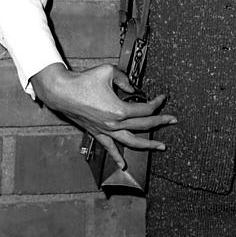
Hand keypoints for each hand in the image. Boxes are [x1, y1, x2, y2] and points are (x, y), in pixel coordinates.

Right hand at [30, 62, 176, 168]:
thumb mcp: (109, 71)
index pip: (145, 109)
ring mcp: (106, 130)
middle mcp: (114, 123)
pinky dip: (117, 157)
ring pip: (131, 141)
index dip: (157, 103)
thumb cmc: (85, 80)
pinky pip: (109, 148)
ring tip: (161, 147)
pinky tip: (123, 165)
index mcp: (120, 110)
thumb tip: (134, 88)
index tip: (162, 97)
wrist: (63, 92)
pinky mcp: (97, 133)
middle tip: (173, 120)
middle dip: (160, 123)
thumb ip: (125, 78)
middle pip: (143, 126)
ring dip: (147, 145)